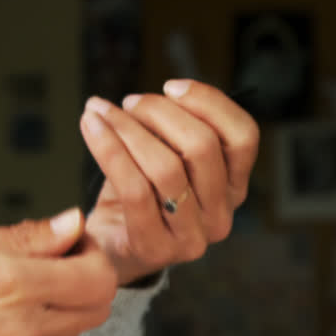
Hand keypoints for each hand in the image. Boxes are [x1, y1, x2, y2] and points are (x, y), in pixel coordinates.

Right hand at [0, 208, 117, 335]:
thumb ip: (22, 237)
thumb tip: (71, 224)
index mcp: (7, 285)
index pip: (97, 278)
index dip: (93, 254)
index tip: (73, 242)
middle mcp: (16, 331)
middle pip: (95, 311)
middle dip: (86, 282)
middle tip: (57, 263)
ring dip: (61, 310)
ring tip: (17, 290)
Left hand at [79, 79, 259, 284]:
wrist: (109, 249)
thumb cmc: (139, 194)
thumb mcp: (167, 156)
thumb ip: (175, 129)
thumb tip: (160, 96)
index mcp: (234, 187)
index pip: (243, 136)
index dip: (209, 102)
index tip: (171, 86)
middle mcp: (221, 215)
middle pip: (203, 147)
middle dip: (160, 112)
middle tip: (127, 104)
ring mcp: (192, 238)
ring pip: (167, 168)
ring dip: (128, 129)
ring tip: (100, 113)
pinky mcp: (156, 249)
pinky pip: (134, 190)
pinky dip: (109, 150)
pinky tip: (91, 128)